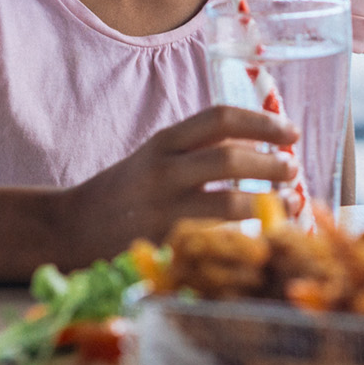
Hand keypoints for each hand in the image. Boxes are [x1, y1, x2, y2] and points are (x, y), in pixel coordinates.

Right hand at [61, 106, 299, 257]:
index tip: (291, 133)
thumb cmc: (126, 190)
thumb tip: (263, 147)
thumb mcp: (156, 156)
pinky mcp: (165, 246)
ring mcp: (164, 211)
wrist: (70, 228)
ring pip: (230, 205)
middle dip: (272, 164)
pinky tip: (265, 236)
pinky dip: (248, 238)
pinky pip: (218, 241)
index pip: (220, 118)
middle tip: (294, 169)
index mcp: (164, 141)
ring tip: (290, 203)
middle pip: (230, 159)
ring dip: (270, 203)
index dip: (262, 123)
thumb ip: (200, 148)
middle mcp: (163, 171)